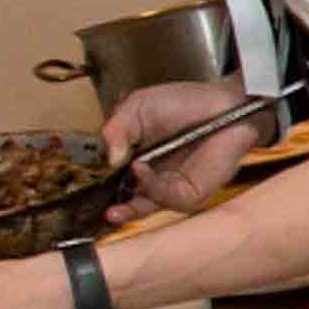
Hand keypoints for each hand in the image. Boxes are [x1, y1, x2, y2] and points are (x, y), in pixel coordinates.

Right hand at [103, 76, 267, 218]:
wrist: (225, 105)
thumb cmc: (185, 104)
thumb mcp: (138, 108)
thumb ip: (116, 128)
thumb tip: (108, 158)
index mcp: (134, 159)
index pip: (110, 179)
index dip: (97, 181)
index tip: (84, 178)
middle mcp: (150, 179)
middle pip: (122, 201)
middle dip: (106, 202)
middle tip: (91, 199)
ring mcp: (169, 189)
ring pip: (141, 205)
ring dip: (126, 195)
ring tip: (122, 172)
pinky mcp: (189, 194)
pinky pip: (164, 198)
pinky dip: (149, 186)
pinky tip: (139, 169)